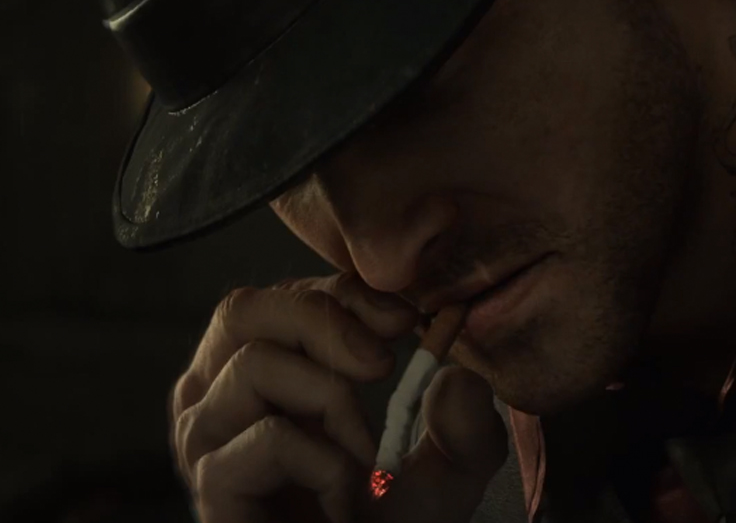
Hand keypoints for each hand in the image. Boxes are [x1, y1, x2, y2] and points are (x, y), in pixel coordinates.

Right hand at [169, 273, 507, 522]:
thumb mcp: (451, 467)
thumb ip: (467, 423)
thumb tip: (456, 379)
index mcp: (269, 373)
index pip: (290, 295)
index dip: (347, 294)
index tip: (407, 321)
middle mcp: (224, 398)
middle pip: (244, 308)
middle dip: (324, 319)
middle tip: (381, 364)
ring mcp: (209, 443)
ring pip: (252, 362)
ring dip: (331, 396)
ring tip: (364, 454)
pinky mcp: (213, 488)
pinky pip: (271, 438)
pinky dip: (325, 462)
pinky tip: (341, 501)